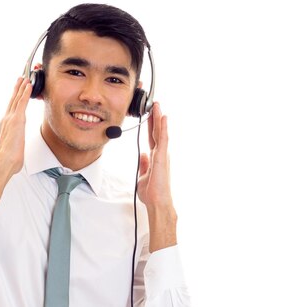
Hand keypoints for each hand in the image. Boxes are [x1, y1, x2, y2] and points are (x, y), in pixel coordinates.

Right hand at [0, 77, 32, 173]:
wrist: (3, 161)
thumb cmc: (8, 159)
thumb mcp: (12, 149)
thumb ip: (14, 145)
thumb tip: (16, 150)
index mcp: (5, 126)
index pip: (11, 110)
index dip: (15, 100)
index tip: (17, 92)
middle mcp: (6, 120)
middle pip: (13, 101)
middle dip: (17, 89)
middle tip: (21, 79)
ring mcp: (11, 119)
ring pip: (17, 99)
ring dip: (22, 88)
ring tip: (26, 78)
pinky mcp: (17, 120)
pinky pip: (22, 102)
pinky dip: (25, 93)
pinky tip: (29, 85)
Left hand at [137, 102, 177, 250]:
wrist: (157, 202)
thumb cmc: (152, 192)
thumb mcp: (143, 175)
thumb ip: (144, 164)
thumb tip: (143, 155)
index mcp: (155, 157)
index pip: (152, 137)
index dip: (150, 125)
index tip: (149, 114)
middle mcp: (160, 154)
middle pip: (157, 132)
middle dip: (155, 117)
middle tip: (154, 103)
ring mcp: (162, 155)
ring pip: (161, 133)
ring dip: (159, 118)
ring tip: (157, 105)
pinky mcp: (162, 157)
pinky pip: (163, 140)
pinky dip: (163, 128)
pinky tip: (163, 118)